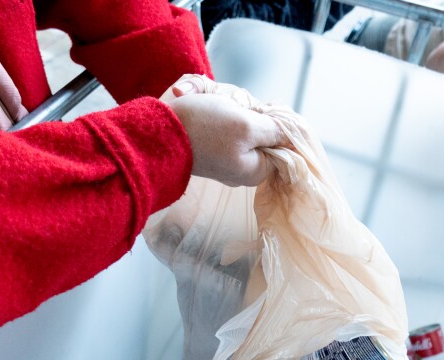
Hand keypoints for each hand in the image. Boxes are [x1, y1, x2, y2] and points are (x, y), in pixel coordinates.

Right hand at [167, 78, 283, 186]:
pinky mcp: (208, 147)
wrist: (155, 133)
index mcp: (255, 170)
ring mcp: (224, 159)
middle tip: (234, 107)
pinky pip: (223, 123)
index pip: (283, 146)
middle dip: (251, 113)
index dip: (278, 124)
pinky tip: (205, 105)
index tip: (263, 111)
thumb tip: (289, 135)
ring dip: (231, 107)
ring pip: (242, 125)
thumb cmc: (203, 129)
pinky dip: (217, 109)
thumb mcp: (246, 126)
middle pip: (262, 134)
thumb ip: (273, 131)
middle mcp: (241, 169)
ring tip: (215, 105)